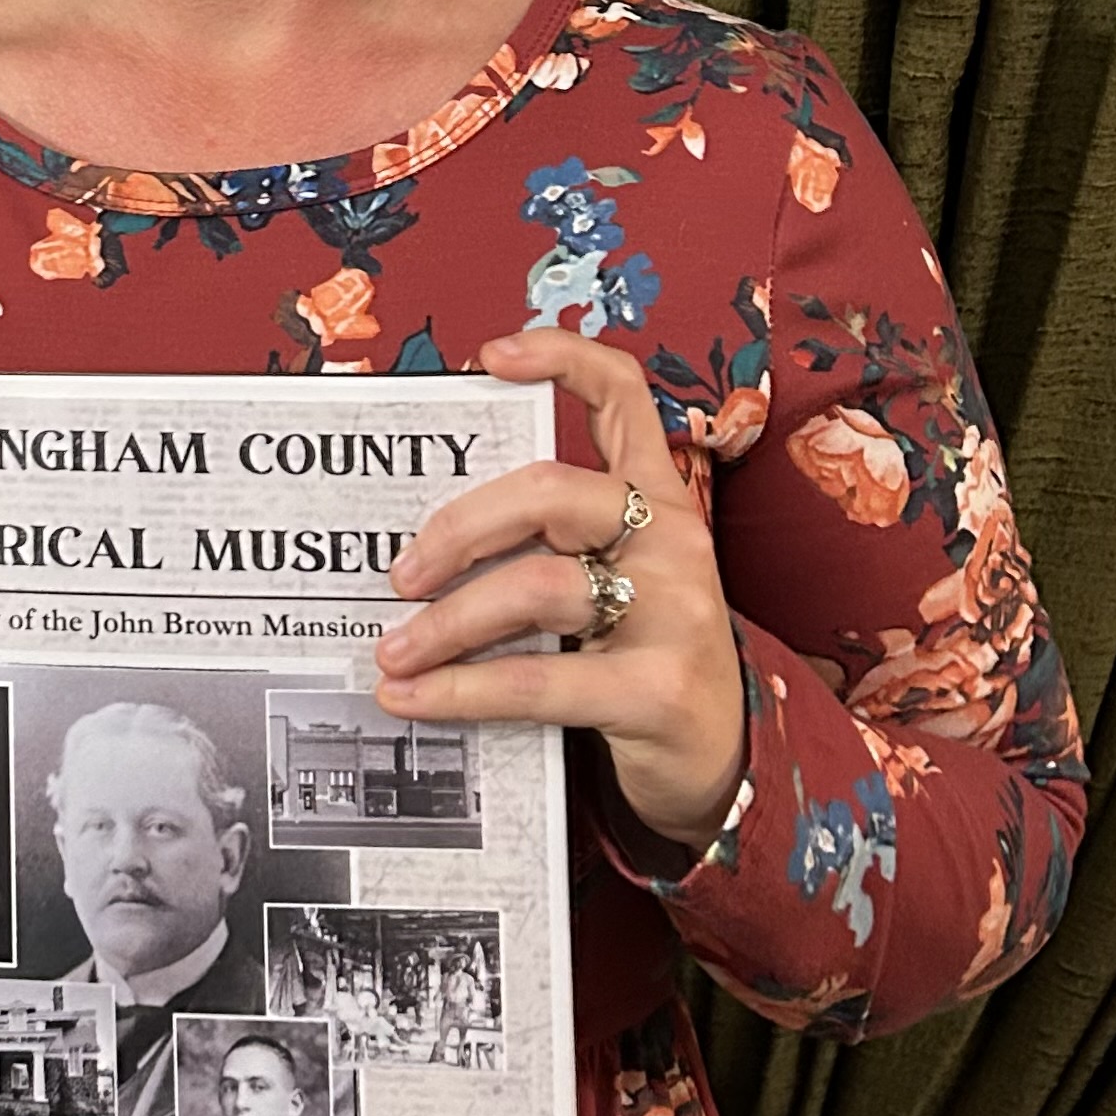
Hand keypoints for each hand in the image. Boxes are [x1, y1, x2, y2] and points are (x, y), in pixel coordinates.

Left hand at [372, 328, 745, 849]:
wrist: (721, 758)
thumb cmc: (642, 656)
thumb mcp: (614, 582)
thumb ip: (547, 549)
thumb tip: (420, 550)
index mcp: (658, 499)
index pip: (625, 396)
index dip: (562, 359)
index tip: (491, 356)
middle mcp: (673, 541)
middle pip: (549, 491)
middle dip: (457, 529)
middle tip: (401, 575)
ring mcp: (675, 613)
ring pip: (536, 587)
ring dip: (446, 622)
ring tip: (394, 651)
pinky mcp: (658, 689)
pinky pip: (538, 679)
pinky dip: (462, 689)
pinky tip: (416, 697)